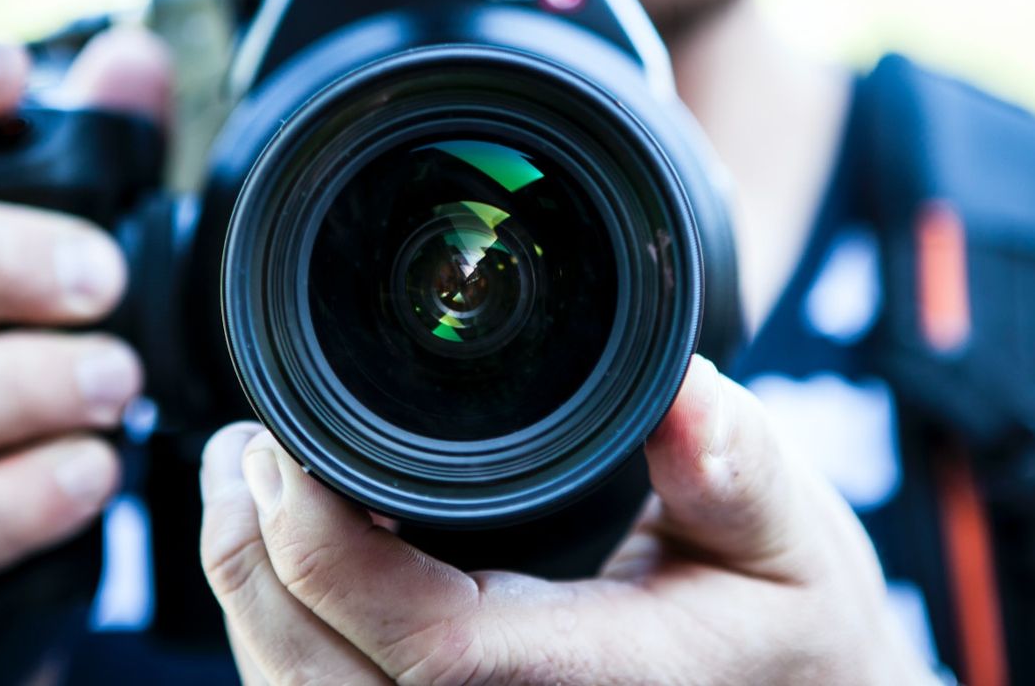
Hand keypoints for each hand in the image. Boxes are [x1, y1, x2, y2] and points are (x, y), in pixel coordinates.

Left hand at [199, 357, 933, 684]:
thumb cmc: (793, 638)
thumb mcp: (794, 539)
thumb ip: (738, 466)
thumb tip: (684, 387)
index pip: (423, 646)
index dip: (322, 546)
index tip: (286, 442)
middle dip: (248, 562)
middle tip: (240, 449)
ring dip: (252, 603)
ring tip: (243, 490)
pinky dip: (285, 645)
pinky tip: (286, 568)